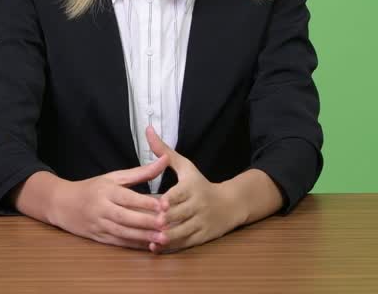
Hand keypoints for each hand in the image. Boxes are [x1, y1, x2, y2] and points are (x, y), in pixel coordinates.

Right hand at [39, 156, 170, 249]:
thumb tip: (164, 160)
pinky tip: (149, 246)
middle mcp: (101, 208)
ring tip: (162, 239)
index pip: (126, 197)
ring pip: (122, 232)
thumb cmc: (92, 188)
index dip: (144, 202)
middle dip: (145, 221)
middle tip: (165, 224)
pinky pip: (117, 243)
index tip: (163, 204)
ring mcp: (98, 225)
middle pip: (124, 217)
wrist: (62, 203)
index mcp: (105, 190)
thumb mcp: (113, 177)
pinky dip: (133, 245)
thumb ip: (140, 172)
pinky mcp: (98, 238)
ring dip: (142, 236)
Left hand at [146, 126, 246, 253]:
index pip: (182, 194)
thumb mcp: (186, 166)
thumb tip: (147, 129)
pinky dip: (172, 246)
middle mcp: (198, 206)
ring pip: (184, 231)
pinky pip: (186, 243)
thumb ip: (164, 151)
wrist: (230, 204)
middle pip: (182, 214)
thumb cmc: (201, 183)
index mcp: (193, 187)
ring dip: (169, 236)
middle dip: (167, 219)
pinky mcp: (202, 237)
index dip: (171, 200)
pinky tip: (156, 247)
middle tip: (151, 223)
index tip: (160, 203)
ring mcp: (201, 223)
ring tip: (152, 239)